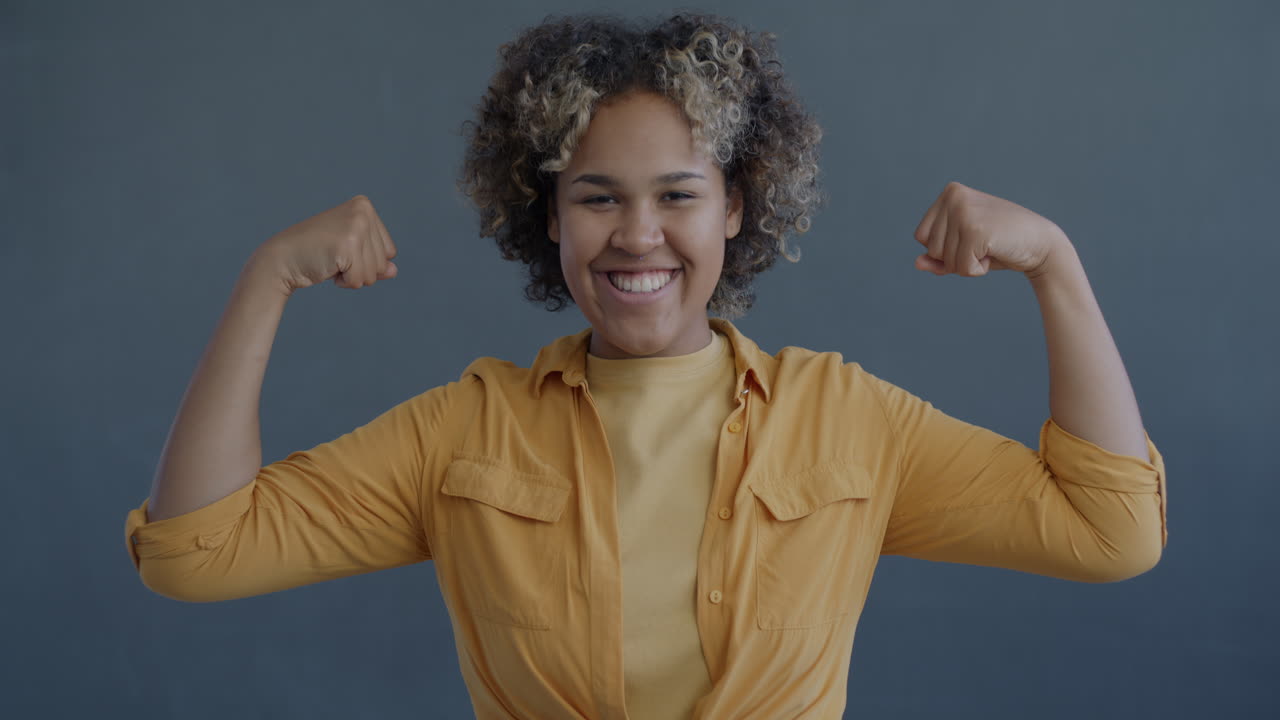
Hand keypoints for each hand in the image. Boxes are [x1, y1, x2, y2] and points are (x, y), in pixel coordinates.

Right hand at [252, 195, 398, 295]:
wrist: (282, 259)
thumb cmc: (317, 254)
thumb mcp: (352, 253)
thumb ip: (376, 261)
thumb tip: (394, 270)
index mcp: (364, 206)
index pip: (389, 251)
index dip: (366, 260)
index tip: (342, 249)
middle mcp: (362, 211)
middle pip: (383, 262)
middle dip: (360, 269)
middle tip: (334, 256)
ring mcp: (356, 226)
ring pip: (374, 273)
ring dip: (352, 276)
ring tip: (331, 260)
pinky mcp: (347, 245)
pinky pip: (359, 280)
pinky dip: (345, 282)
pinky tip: (328, 268)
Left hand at [913, 182, 1066, 278]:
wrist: (1041, 244)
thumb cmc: (1000, 245)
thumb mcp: (962, 249)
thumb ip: (936, 258)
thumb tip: (917, 263)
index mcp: (950, 193)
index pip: (922, 237)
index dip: (944, 249)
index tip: (971, 239)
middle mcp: (954, 196)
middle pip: (931, 249)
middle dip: (955, 258)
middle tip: (984, 244)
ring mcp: (964, 211)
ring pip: (945, 260)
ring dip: (967, 264)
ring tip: (990, 247)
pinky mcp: (975, 230)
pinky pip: (961, 267)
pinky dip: (978, 270)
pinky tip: (995, 253)